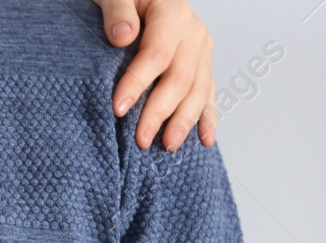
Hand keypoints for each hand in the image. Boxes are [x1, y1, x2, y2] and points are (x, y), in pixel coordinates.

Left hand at [92, 0, 216, 150]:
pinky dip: (207, 118)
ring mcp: (200, 52)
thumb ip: (117, 9)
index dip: (138, 82)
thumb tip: (123, 37)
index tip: (119, 108)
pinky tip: (205, 140)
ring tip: (168, 146)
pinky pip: (207, 94)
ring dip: (183, 121)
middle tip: (142, 139)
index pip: (157, 53)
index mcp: (172, 13)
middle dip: (160, 112)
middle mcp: (192, 34)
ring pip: (197, 90)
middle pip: (179, 78)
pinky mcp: (201, 66)